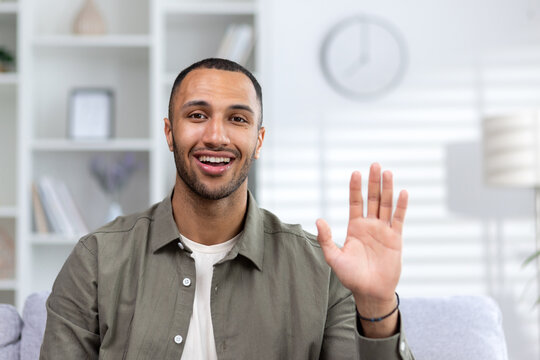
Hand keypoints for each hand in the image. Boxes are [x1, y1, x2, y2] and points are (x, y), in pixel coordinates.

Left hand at [316, 163, 407, 310]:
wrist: (370, 292)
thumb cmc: (351, 276)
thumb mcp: (334, 257)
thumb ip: (326, 239)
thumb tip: (319, 220)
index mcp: (355, 227)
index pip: (355, 202)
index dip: (356, 188)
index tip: (356, 173)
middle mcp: (370, 225)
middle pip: (373, 198)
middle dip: (373, 182)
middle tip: (375, 164)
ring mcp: (384, 230)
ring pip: (386, 205)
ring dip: (387, 189)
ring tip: (387, 172)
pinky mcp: (395, 238)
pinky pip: (399, 219)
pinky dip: (401, 206)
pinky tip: (402, 192)